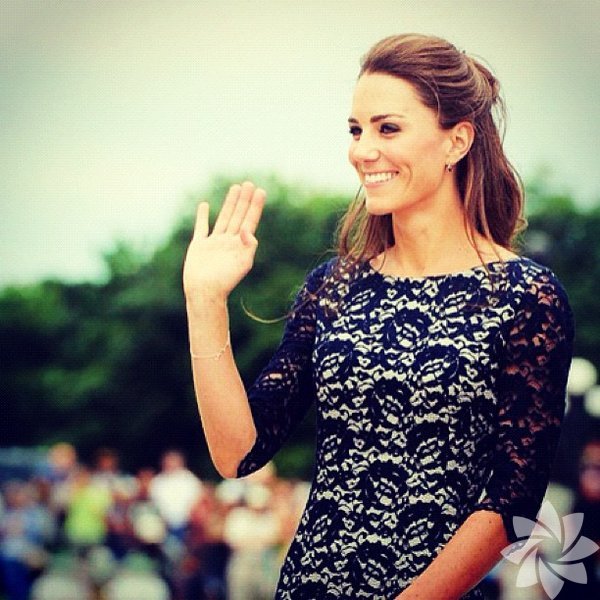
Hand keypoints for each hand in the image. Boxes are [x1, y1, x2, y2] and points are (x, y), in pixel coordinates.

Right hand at [183, 181, 265, 301]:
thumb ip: (248, 245)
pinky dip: (202, 216)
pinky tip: (205, 205)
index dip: (255, 206)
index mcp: (240, 245)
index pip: (250, 221)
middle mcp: (229, 241)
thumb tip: (248, 229)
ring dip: (229, 203)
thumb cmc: (225, 281)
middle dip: (244, 200)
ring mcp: (214, 243)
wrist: (205, 292)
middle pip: (238, 216)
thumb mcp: (243, 263)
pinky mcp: (199, 246)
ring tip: (235, 188)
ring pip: (224, 218)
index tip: (260, 191)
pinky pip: (201, 227)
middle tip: (248, 184)